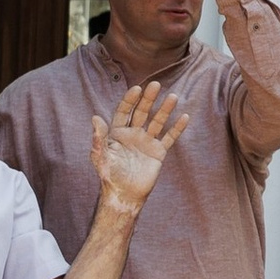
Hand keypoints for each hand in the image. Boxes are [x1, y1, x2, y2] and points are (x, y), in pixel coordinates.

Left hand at [89, 82, 191, 211]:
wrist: (125, 194)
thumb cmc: (110, 176)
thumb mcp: (100, 157)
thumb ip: (98, 138)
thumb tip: (95, 118)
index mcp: (118, 132)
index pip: (125, 111)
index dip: (130, 100)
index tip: (137, 89)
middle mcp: (133, 134)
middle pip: (142, 112)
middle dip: (149, 99)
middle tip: (156, 84)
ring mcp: (147, 142)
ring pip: (158, 122)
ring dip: (165, 109)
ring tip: (173, 97)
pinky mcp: (158, 152)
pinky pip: (169, 137)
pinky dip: (177, 128)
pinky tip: (184, 116)